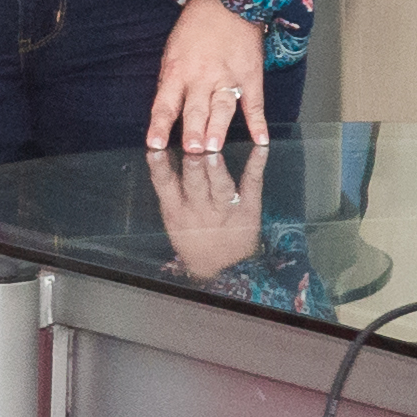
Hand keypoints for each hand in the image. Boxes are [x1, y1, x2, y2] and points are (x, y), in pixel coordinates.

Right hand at [145, 132, 270, 279]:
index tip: (155, 147)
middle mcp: (199, 209)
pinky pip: (252, 184)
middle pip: (194, 183)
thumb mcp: (173, 221)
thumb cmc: (193, 242)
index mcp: (176, 210)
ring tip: (213, 153)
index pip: (164, 184)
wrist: (222, 270)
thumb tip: (161, 157)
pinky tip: (261, 147)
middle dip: (192, 164)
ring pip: (220, 187)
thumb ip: (170, 193)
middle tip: (191, 145)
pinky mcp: (249, 208)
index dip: (159, 166)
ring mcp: (226, 209)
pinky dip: (256, 164)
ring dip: (217, 170)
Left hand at [146, 0, 267, 153]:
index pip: (165, 104)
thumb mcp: (171, 52)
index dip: (160, 126)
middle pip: (197, 108)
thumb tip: (166, 114)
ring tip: (215, 147)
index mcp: (177, 71)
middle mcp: (201, 77)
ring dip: (219, 128)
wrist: (225, 1)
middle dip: (194, 130)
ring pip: (223, 107)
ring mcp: (228, 76)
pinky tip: (261, 139)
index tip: (155, 144)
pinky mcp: (251, 75)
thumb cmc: (194, 28)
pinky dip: (259, 122)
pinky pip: (254, 102)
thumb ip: (170, 83)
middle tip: (193, 150)